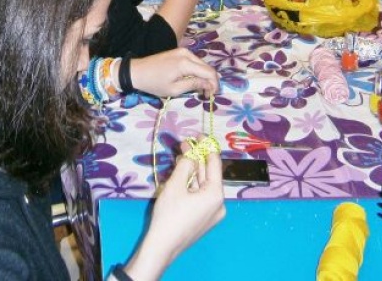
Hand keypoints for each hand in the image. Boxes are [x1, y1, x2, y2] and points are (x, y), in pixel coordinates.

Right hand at [124, 144, 224, 280]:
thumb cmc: (169, 215)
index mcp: (216, 194)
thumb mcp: (175, 186)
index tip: (198, 135)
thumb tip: (191, 151)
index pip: (214, 164)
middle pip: (209, 175)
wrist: (162, 247)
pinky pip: (200, 196)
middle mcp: (219, 204)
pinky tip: (182, 176)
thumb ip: (186, 165)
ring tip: (180, 157)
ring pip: (203, 186)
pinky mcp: (204, 220)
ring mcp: (213, 214)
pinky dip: (192, 185)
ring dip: (193, 171)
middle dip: (196, 159)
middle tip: (184, 144)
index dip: (206, 147)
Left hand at [128, 48, 219, 98]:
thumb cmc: (154, 83)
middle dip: (210, 81)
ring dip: (204, 76)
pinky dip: (197, 71)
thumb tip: (209, 84)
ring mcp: (183, 51)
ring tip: (199, 89)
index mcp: (186, 63)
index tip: (211, 96)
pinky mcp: (179, 51)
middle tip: (207, 94)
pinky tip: (193, 80)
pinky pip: (194, 61)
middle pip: (207, 67)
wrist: (137, 71)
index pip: (209, 72)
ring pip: (202, 64)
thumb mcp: (174, 89)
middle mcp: (187, 53)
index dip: (214, 85)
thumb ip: (193, 85)